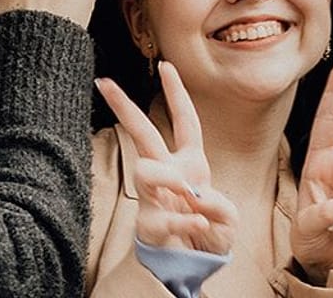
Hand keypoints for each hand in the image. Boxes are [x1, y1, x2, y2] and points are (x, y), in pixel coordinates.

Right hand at [95, 63, 237, 253]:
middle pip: (142, 134)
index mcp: (190, 164)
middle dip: (124, 107)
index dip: (176, 94)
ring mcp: (154, 198)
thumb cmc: (207, 232)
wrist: (189, 266)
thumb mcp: (227, 217)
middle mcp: (167, 174)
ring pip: (144, 170)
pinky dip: (184, 223)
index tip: (166, 66)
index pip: (184, 121)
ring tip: (191, 199)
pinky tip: (197, 228)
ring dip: (168, 179)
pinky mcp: (148, 224)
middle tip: (104, 83)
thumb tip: (195, 198)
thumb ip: (218, 205)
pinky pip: (162, 216)